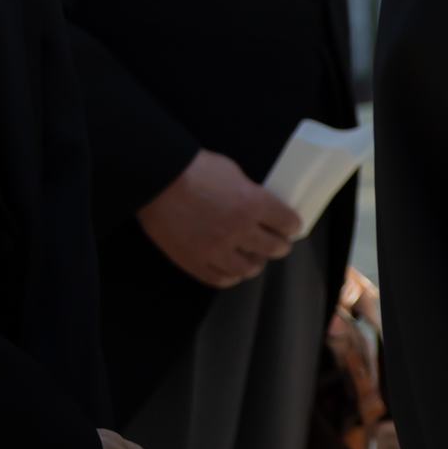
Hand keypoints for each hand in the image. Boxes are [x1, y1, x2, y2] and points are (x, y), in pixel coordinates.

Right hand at [140, 149, 301, 287]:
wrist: (155, 179)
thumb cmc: (192, 169)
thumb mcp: (232, 172)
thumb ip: (249, 192)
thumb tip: (259, 205)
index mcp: (252, 204)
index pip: (288, 223)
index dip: (292, 225)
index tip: (290, 227)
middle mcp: (237, 230)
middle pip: (274, 249)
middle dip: (280, 246)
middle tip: (278, 244)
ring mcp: (214, 249)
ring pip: (248, 269)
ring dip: (255, 264)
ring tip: (253, 258)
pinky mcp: (193, 261)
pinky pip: (220, 279)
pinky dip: (230, 276)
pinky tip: (231, 270)